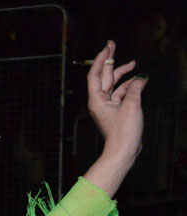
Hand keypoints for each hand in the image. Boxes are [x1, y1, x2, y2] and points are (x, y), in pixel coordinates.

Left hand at [82, 40, 145, 196]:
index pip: (96, 74)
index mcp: (97, 100)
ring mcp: (107, 106)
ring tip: (133, 63)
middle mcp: (100, 101)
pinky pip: (121, 93)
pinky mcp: (116, 110)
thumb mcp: (132, 105)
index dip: (101, 59)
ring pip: (114, 84)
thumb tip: (140, 78)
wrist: (124, 150)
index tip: (107, 47)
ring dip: (122, 73)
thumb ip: (135, 88)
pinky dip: (129, 85)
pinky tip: (139, 80)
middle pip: (104, 76)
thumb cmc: (124, 132)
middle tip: (112, 45)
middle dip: (109, 61)